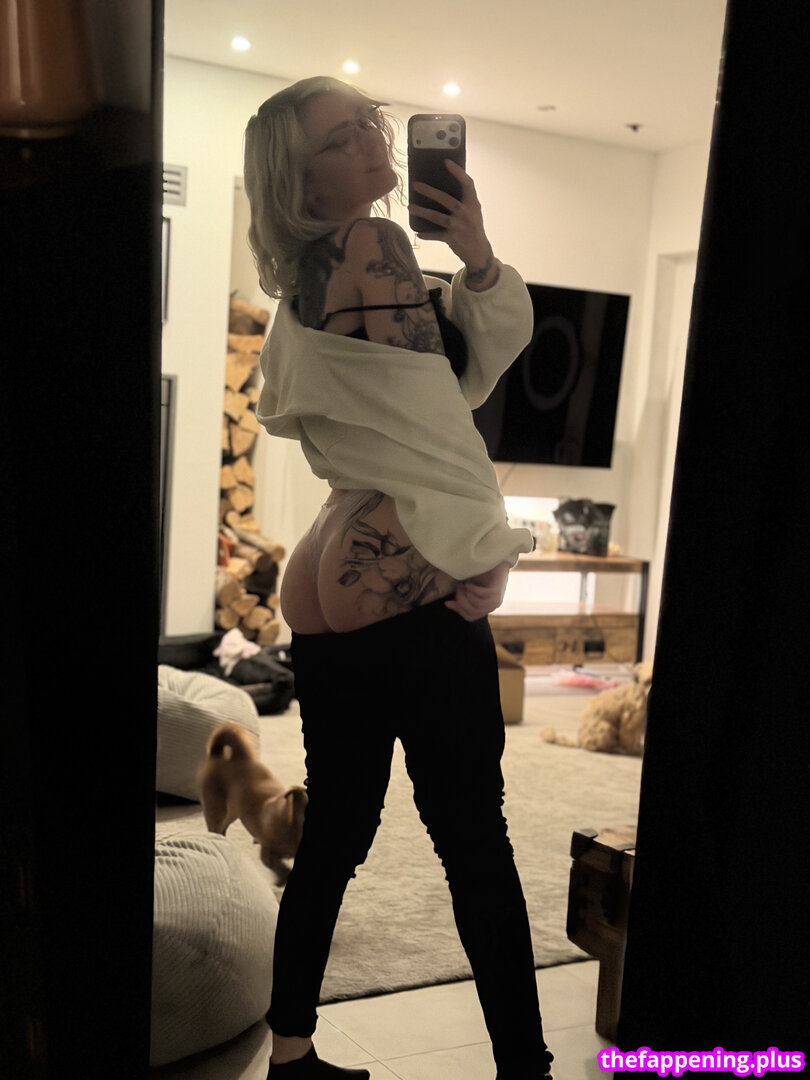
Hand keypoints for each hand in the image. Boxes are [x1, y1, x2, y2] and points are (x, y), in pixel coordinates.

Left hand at [410, 161, 497, 289]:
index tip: (446, 162)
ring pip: (437, 217)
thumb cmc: (473, 227)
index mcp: (473, 203)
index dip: (458, 172)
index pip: (467, 183)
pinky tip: (417, 232)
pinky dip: (426, 234)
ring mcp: (458, 226)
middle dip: (430, 192)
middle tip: (416, 185)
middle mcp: (466, 213)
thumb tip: (442, 187)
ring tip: (410, 207)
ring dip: (422, 211)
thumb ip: (463, 200)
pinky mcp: (451, 238)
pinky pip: (435, 235)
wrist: (478, 251)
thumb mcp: (473, 211)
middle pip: (446, 199)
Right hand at [445, 561, 509, 621]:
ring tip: (464, 584)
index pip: (470, 617)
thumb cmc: (480, 573)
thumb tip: (447, 604)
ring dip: (466, 594)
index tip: (450, 600)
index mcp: (485, 607)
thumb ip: (461, 597)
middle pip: (472, 612)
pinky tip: (470, 582)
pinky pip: (481, 595)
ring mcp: (495, 599)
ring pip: (476, 605)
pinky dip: (473, 588)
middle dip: (460, 600)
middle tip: (458, 588)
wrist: (496, 561)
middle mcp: (491, 606)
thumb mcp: (467, 587)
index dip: (458, 609)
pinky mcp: (497, 591)